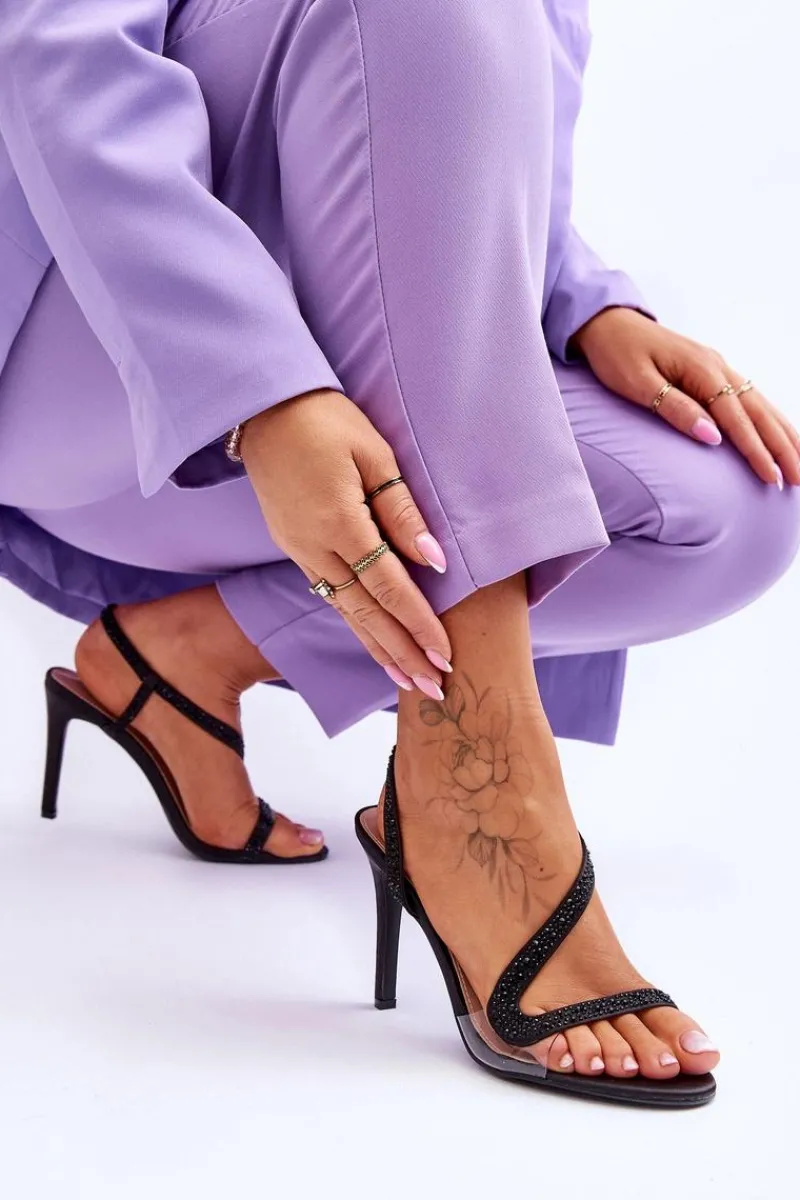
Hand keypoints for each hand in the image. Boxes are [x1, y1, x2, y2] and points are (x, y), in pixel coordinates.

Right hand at [240, 389, 451, 695]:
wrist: (263, 408)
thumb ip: (401, 510)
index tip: (444, 655)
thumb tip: (433, 559)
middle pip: (366, 613)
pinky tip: (373, 640)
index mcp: (339, 522)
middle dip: (401, 654)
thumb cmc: (325, 419)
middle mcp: (314, 546)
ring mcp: (298, 550)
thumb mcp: (374, 454)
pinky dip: (355, 622)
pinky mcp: (292, 546)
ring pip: (344, 611)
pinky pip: (329, 593)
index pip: (389, 587)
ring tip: (406, 680)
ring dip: (378, 648)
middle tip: (433, 689)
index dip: (419, 624)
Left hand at [573, 307, 799, 487]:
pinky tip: (779, 435)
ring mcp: (718, 367)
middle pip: (759, 412)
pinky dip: (769, 419)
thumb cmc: (617, 354)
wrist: (608, 323)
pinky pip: (750, 398)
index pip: (735, 418)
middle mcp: (718, 366)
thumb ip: (675, 409)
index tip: (770, 477)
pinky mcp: (712, 372)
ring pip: (760, 404)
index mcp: (701, 370)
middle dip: (782, 447)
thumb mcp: (638, 384)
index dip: (755, 450)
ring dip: (782, 434)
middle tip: (798, 479)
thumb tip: (712, 437)